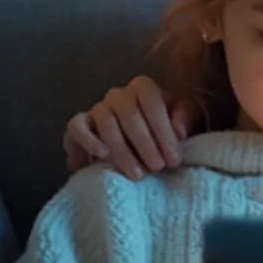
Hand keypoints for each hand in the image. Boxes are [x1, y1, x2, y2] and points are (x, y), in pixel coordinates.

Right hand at [64, 75, 192, 178]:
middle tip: (158, 167)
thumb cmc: (161, 135)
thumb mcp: (181, 124)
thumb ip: (185, 120)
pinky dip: (89, 140)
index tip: (173, 159)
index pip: (152, 101)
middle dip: (146, 143)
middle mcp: (119, 95)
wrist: (135, 151)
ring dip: (122, 150)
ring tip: (138, 174)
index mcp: (143, 89)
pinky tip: (103, 156)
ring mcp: (97, 108)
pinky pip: (77, 127)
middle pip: (130, 113)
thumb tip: (180, 131)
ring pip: (106, 122)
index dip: (163, 130)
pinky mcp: (78, 125)